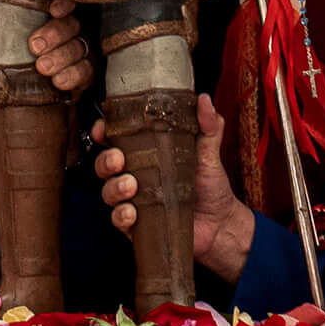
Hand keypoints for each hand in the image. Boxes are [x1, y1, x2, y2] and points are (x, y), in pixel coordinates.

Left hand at [0, 1, 95, 95]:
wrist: (29, 94)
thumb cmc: (15, 57)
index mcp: (49, 16)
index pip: (63, 0)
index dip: (63, 2)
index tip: (54, 10)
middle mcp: (68, 30)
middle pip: (71, 25)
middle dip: (54, 34)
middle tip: (34, 47)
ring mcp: (78, 51)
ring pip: (79, 48)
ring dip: (61, 58)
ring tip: (42, 68)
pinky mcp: (84, 73)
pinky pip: (86, 71)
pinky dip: (72, 76)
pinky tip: (58, 82)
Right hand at [95, 93, 251, 278]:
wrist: (221, 224)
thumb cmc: (211, 187)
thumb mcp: (209, 153)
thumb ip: (208, 126)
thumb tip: (204, 100)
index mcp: (147, 154)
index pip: (115, 139)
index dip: (103, 132)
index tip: (103, 129)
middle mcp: (136, 176)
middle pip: (104, 165)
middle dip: (105, 160)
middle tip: (119, 159)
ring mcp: (135, 201)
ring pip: (107, 192)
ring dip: (114, 187)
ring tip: (131, 185)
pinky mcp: (138, 225)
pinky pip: (119, 220)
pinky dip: (121, 215)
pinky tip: (132, 212)